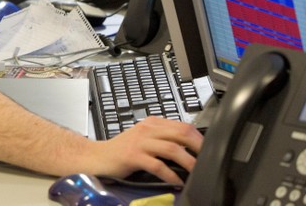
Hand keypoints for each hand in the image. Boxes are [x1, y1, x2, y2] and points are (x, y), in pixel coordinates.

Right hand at [84, 117, 203, 183]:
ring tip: (196, 173)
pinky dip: (170, 175)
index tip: (209, 151)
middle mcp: (147, 129)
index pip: (183, 125)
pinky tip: (176, 182)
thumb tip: (189, 150)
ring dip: (188, 162)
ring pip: (172, 149)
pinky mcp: (132, 156)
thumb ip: (163, 140)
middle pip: (181, 133)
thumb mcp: (144, 139)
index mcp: (152, 123)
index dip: (199, 138)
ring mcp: (139, 142)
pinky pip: (157, 165)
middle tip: (208, 161)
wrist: (96, 156)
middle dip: (198, 148)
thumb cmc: (121, 151)